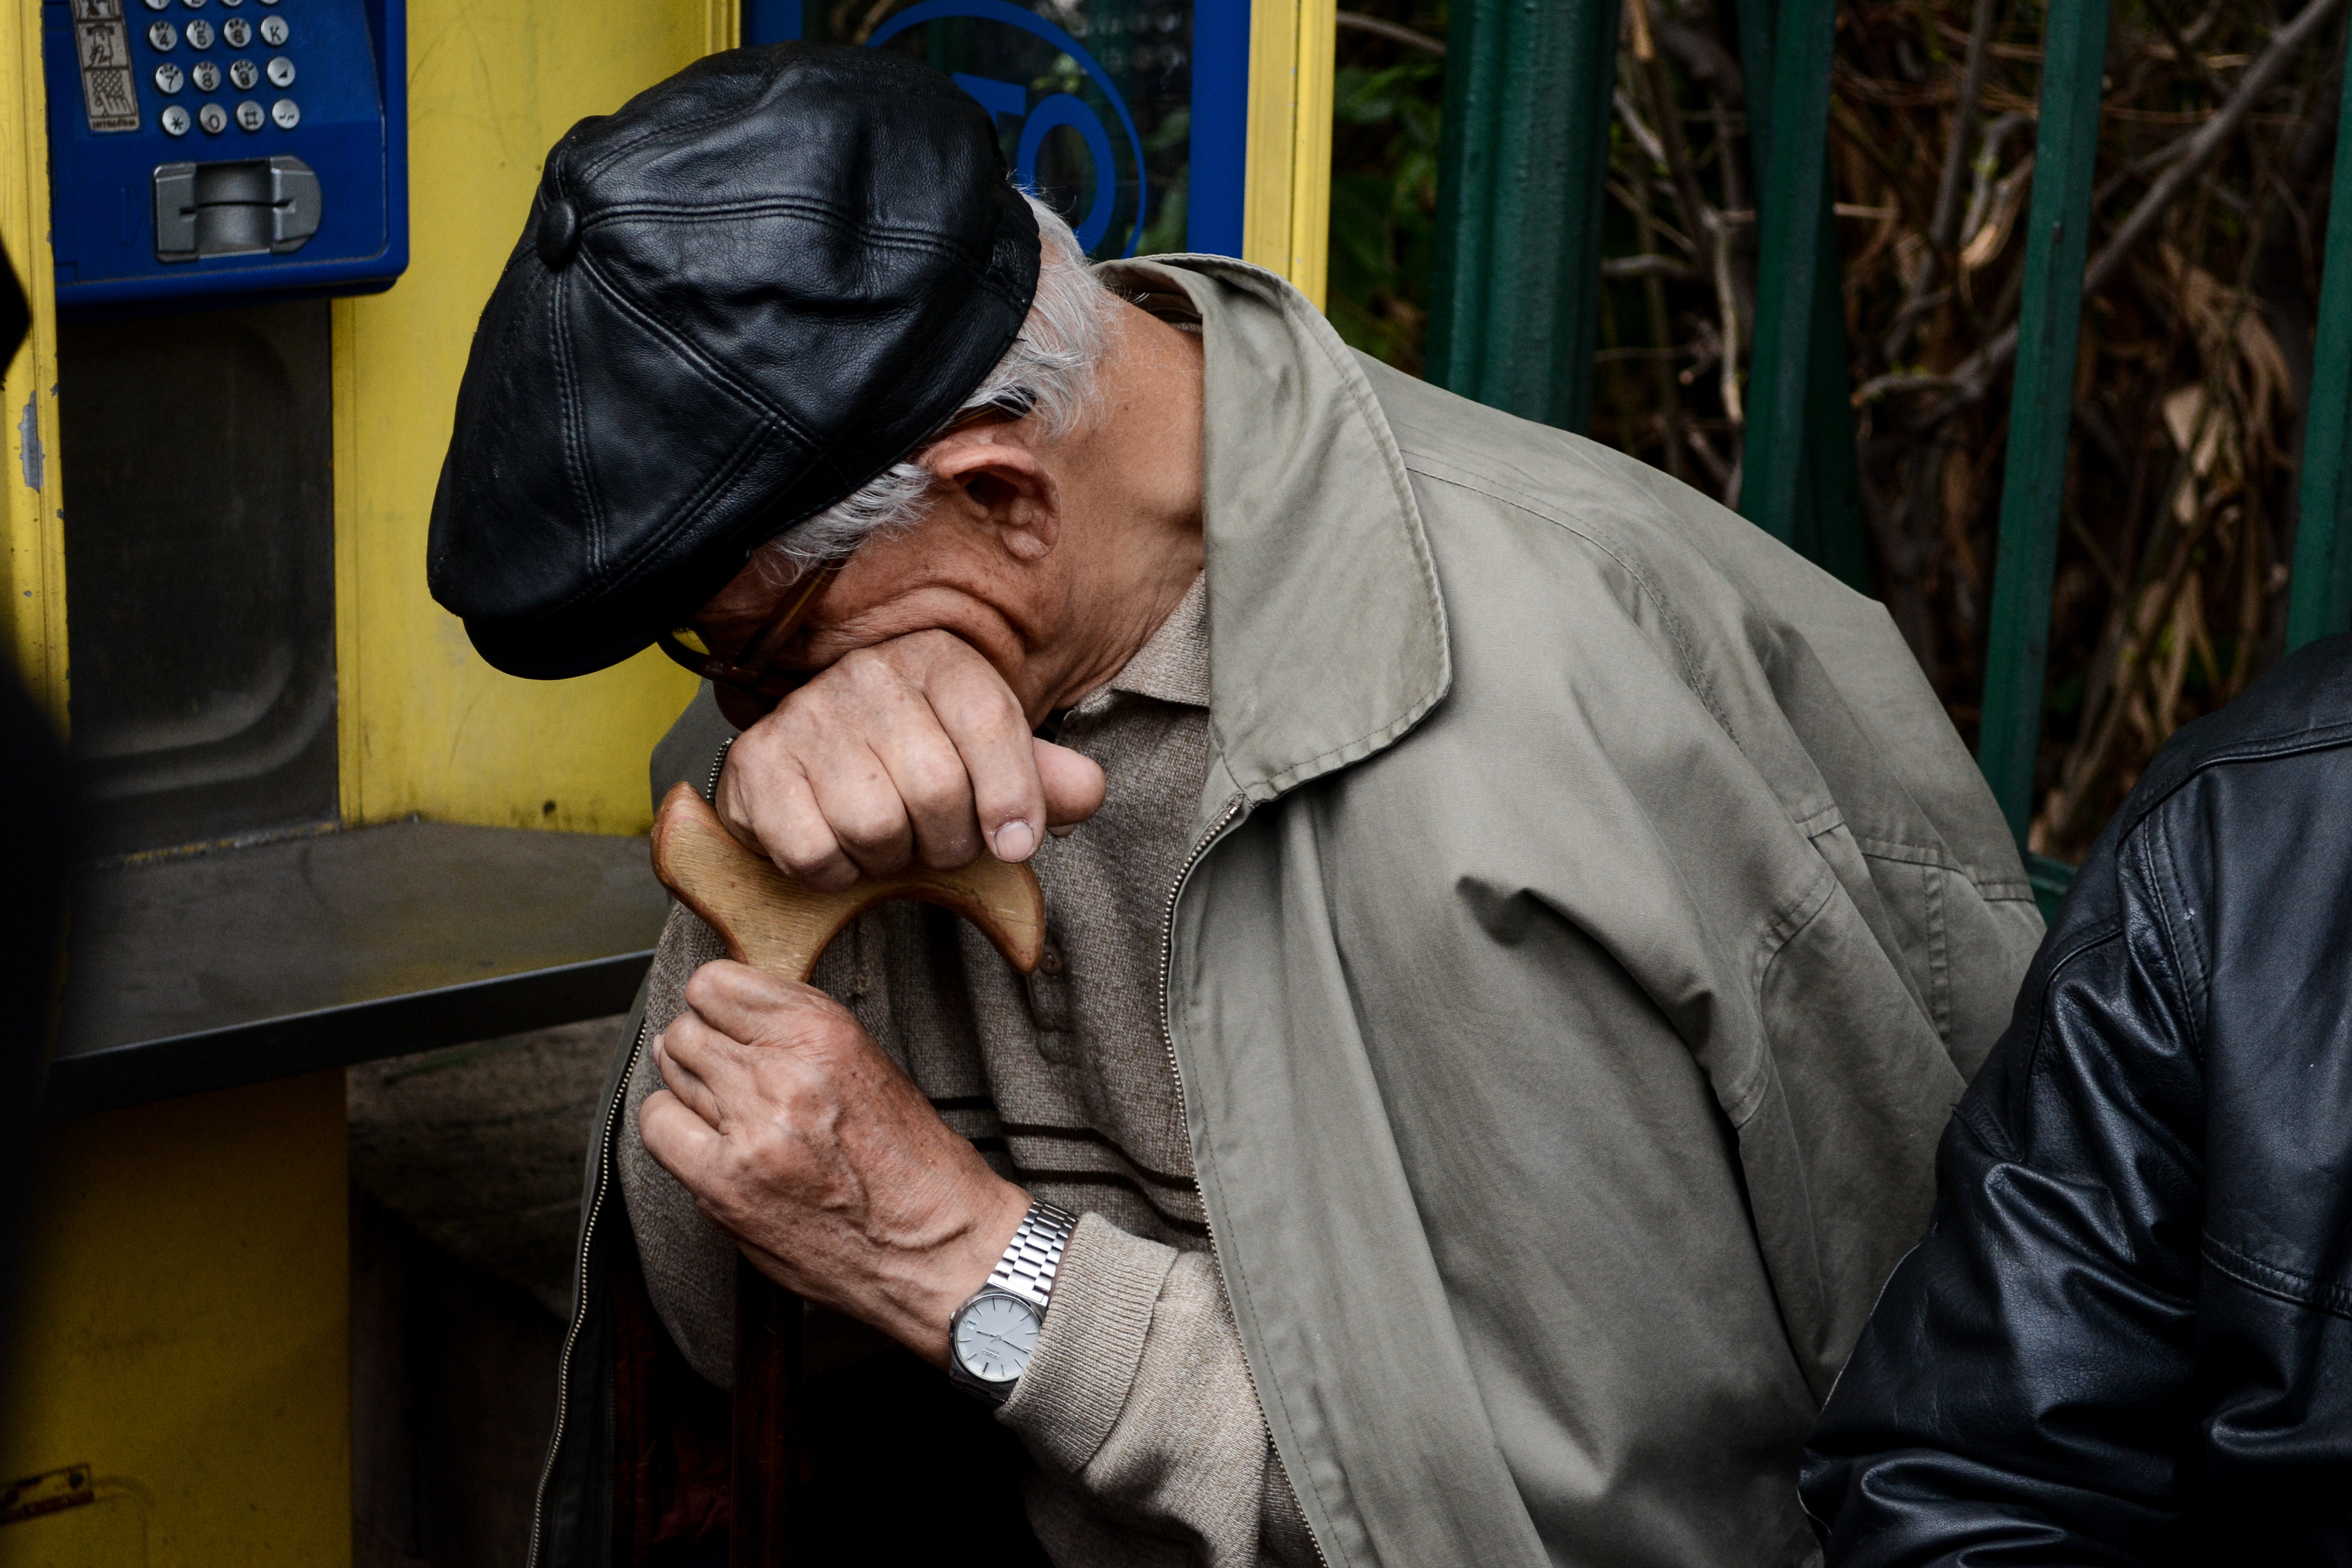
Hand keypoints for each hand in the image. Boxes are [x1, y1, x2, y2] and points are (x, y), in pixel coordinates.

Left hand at [639, 959, 1028, 1365]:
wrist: (935, 1246)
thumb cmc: (912, 1164)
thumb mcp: (867, 1065)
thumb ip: (797, 1034)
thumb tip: (732, 1017)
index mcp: (824, 1034)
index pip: (718, 984)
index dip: (716, 1004)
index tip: (724, 1019)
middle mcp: (782, 1075)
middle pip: (689, 1028)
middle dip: (702, 1045)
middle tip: (725, 1071)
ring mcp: (749, 1132)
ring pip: (672, 1070)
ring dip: (690, 1085)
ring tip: (724, 1109)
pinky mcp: (724, 1186)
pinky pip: (658, 1127)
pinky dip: (672, 1127)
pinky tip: (702, 1140)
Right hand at [716, 629, 1105, 890]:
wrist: (816, 758)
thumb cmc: (914, 761)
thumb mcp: (989, 758)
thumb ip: (1046, 778)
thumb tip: (1084, 793)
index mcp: (937, 659)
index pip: (991, 722)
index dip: (1013, 796)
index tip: (1016, 844)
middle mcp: (867, 674)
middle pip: (936, 787)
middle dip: (949, 841)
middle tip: (938, 841)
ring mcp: (804, 717)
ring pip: (875, 825)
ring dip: (891, 859)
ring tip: (888, 838)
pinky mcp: (755, 766)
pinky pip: (815, 853)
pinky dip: (837, 872)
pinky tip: (840, 844)